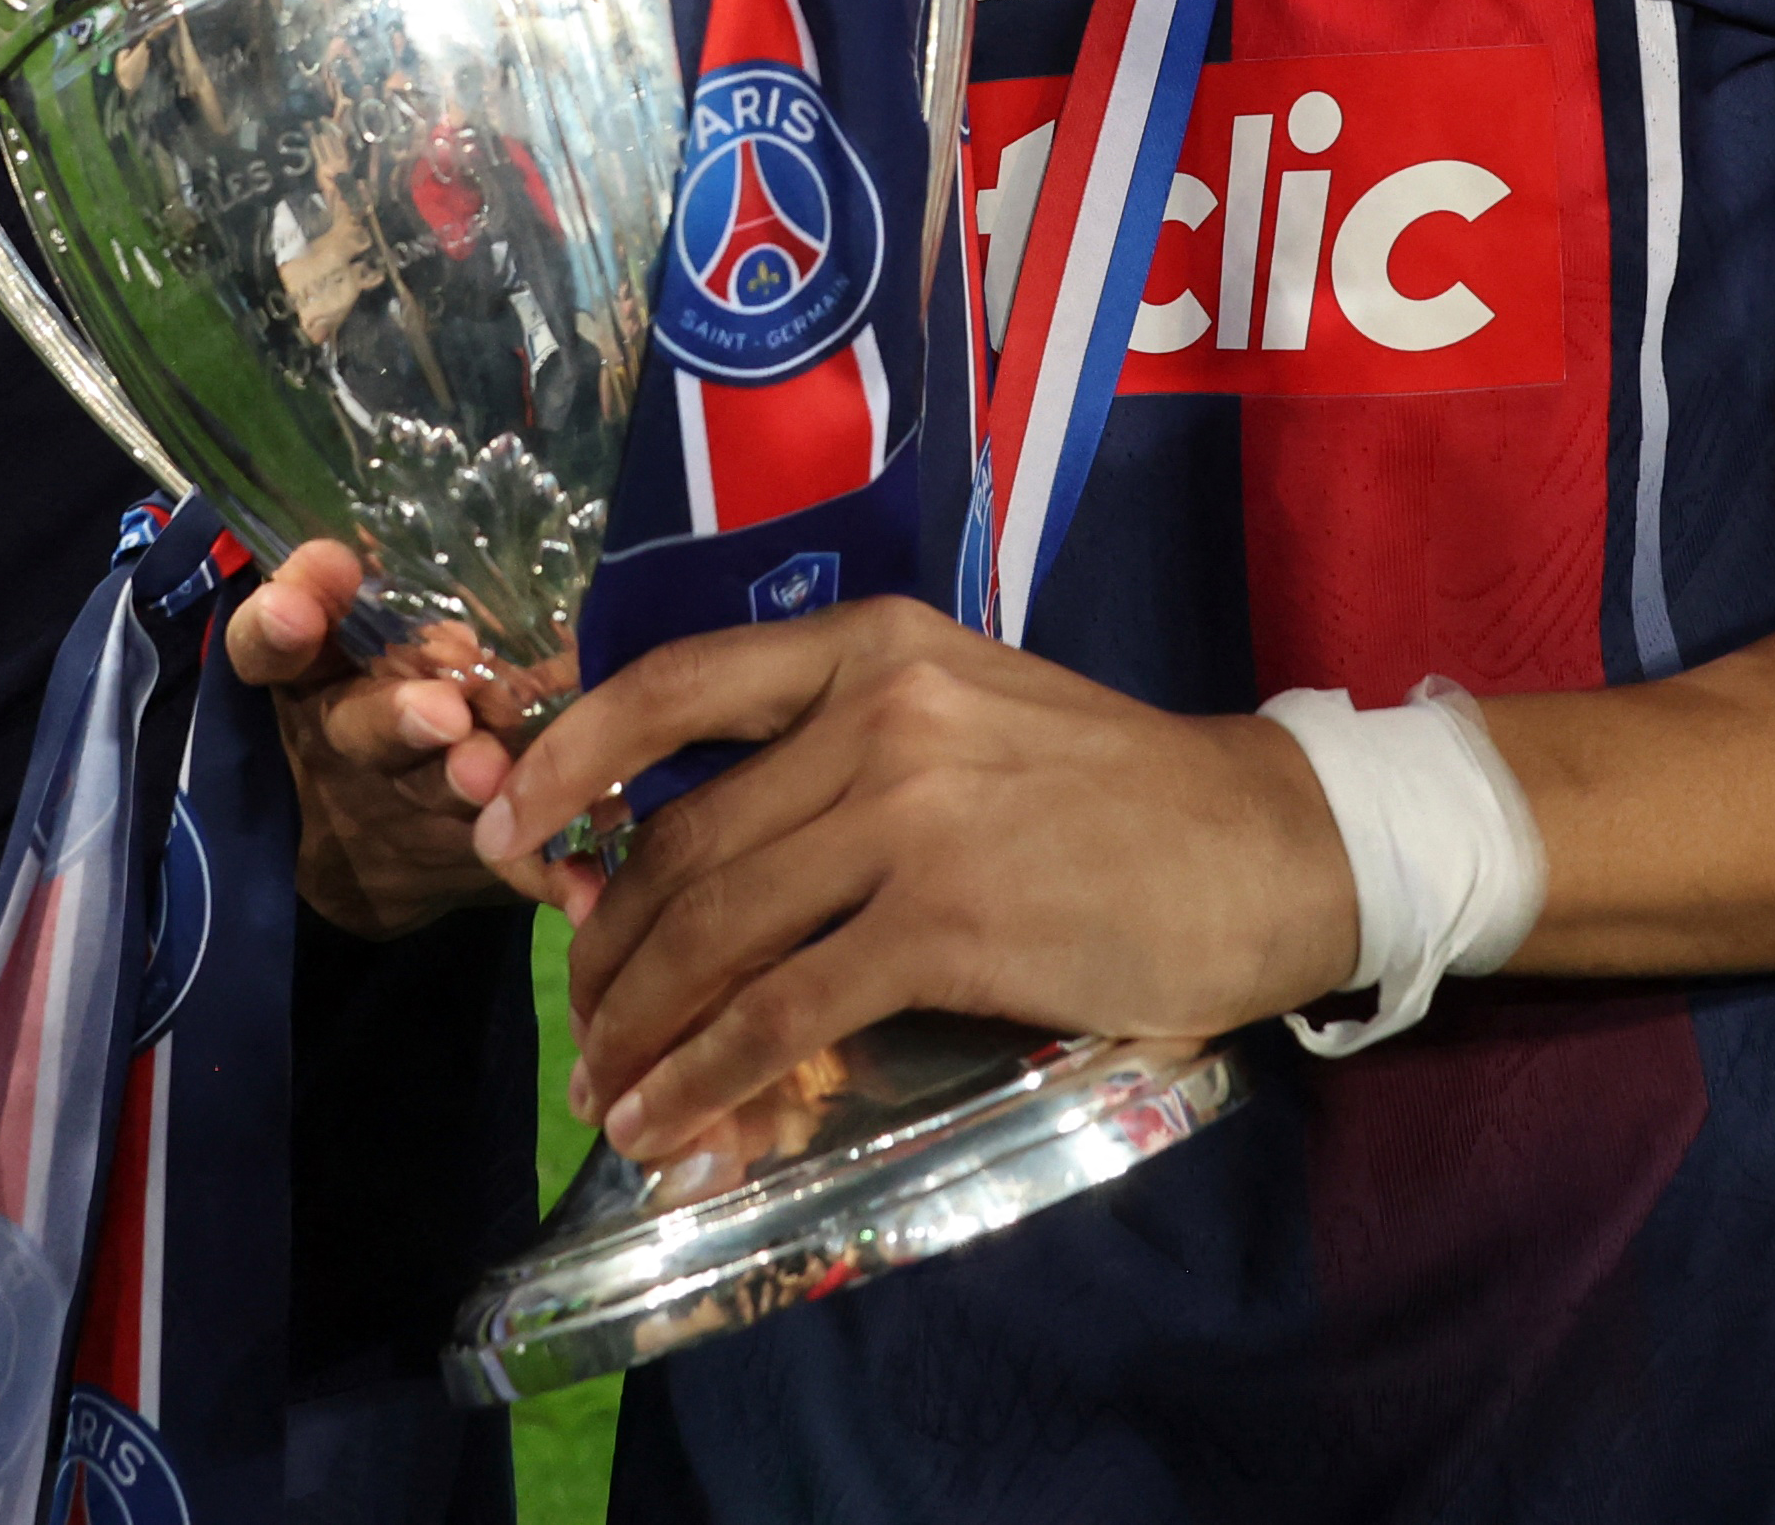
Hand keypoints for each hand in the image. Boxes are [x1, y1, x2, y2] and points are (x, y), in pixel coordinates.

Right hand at [223, 541, 521, 937]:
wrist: (374, 847)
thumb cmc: (383, 683)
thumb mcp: (361, 628)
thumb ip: (369, 583)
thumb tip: (414, 509)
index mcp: (314, 674)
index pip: (271, 647)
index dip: (278, 628)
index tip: (297, 605)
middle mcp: (349, 739)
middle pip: (359, 728)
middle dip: (398, 717)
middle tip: (439, 712)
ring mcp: (406, 803)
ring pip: (430, 789)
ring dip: (462, 782)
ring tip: (491, 773)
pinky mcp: (464, 854)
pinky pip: (504, 860)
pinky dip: (538, 866)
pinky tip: (571, 869)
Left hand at [467, 600, 1355, 1163]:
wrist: (1267, 846)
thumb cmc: (1117, 792)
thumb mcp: (969, 716)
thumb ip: (844, 756)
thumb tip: (700, 847)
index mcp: (874, 646)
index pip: (675, 682)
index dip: (569, 758)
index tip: (507, 832)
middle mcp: (879, 711)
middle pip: (683, 839)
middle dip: (603, 946)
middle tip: (579, 1021)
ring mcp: (912, 815)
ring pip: (715, 930)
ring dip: (641, 1028)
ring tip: (613, 1094)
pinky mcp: (948, 922)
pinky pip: (785, 1010)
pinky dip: (710, 1078)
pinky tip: (677, 1128)